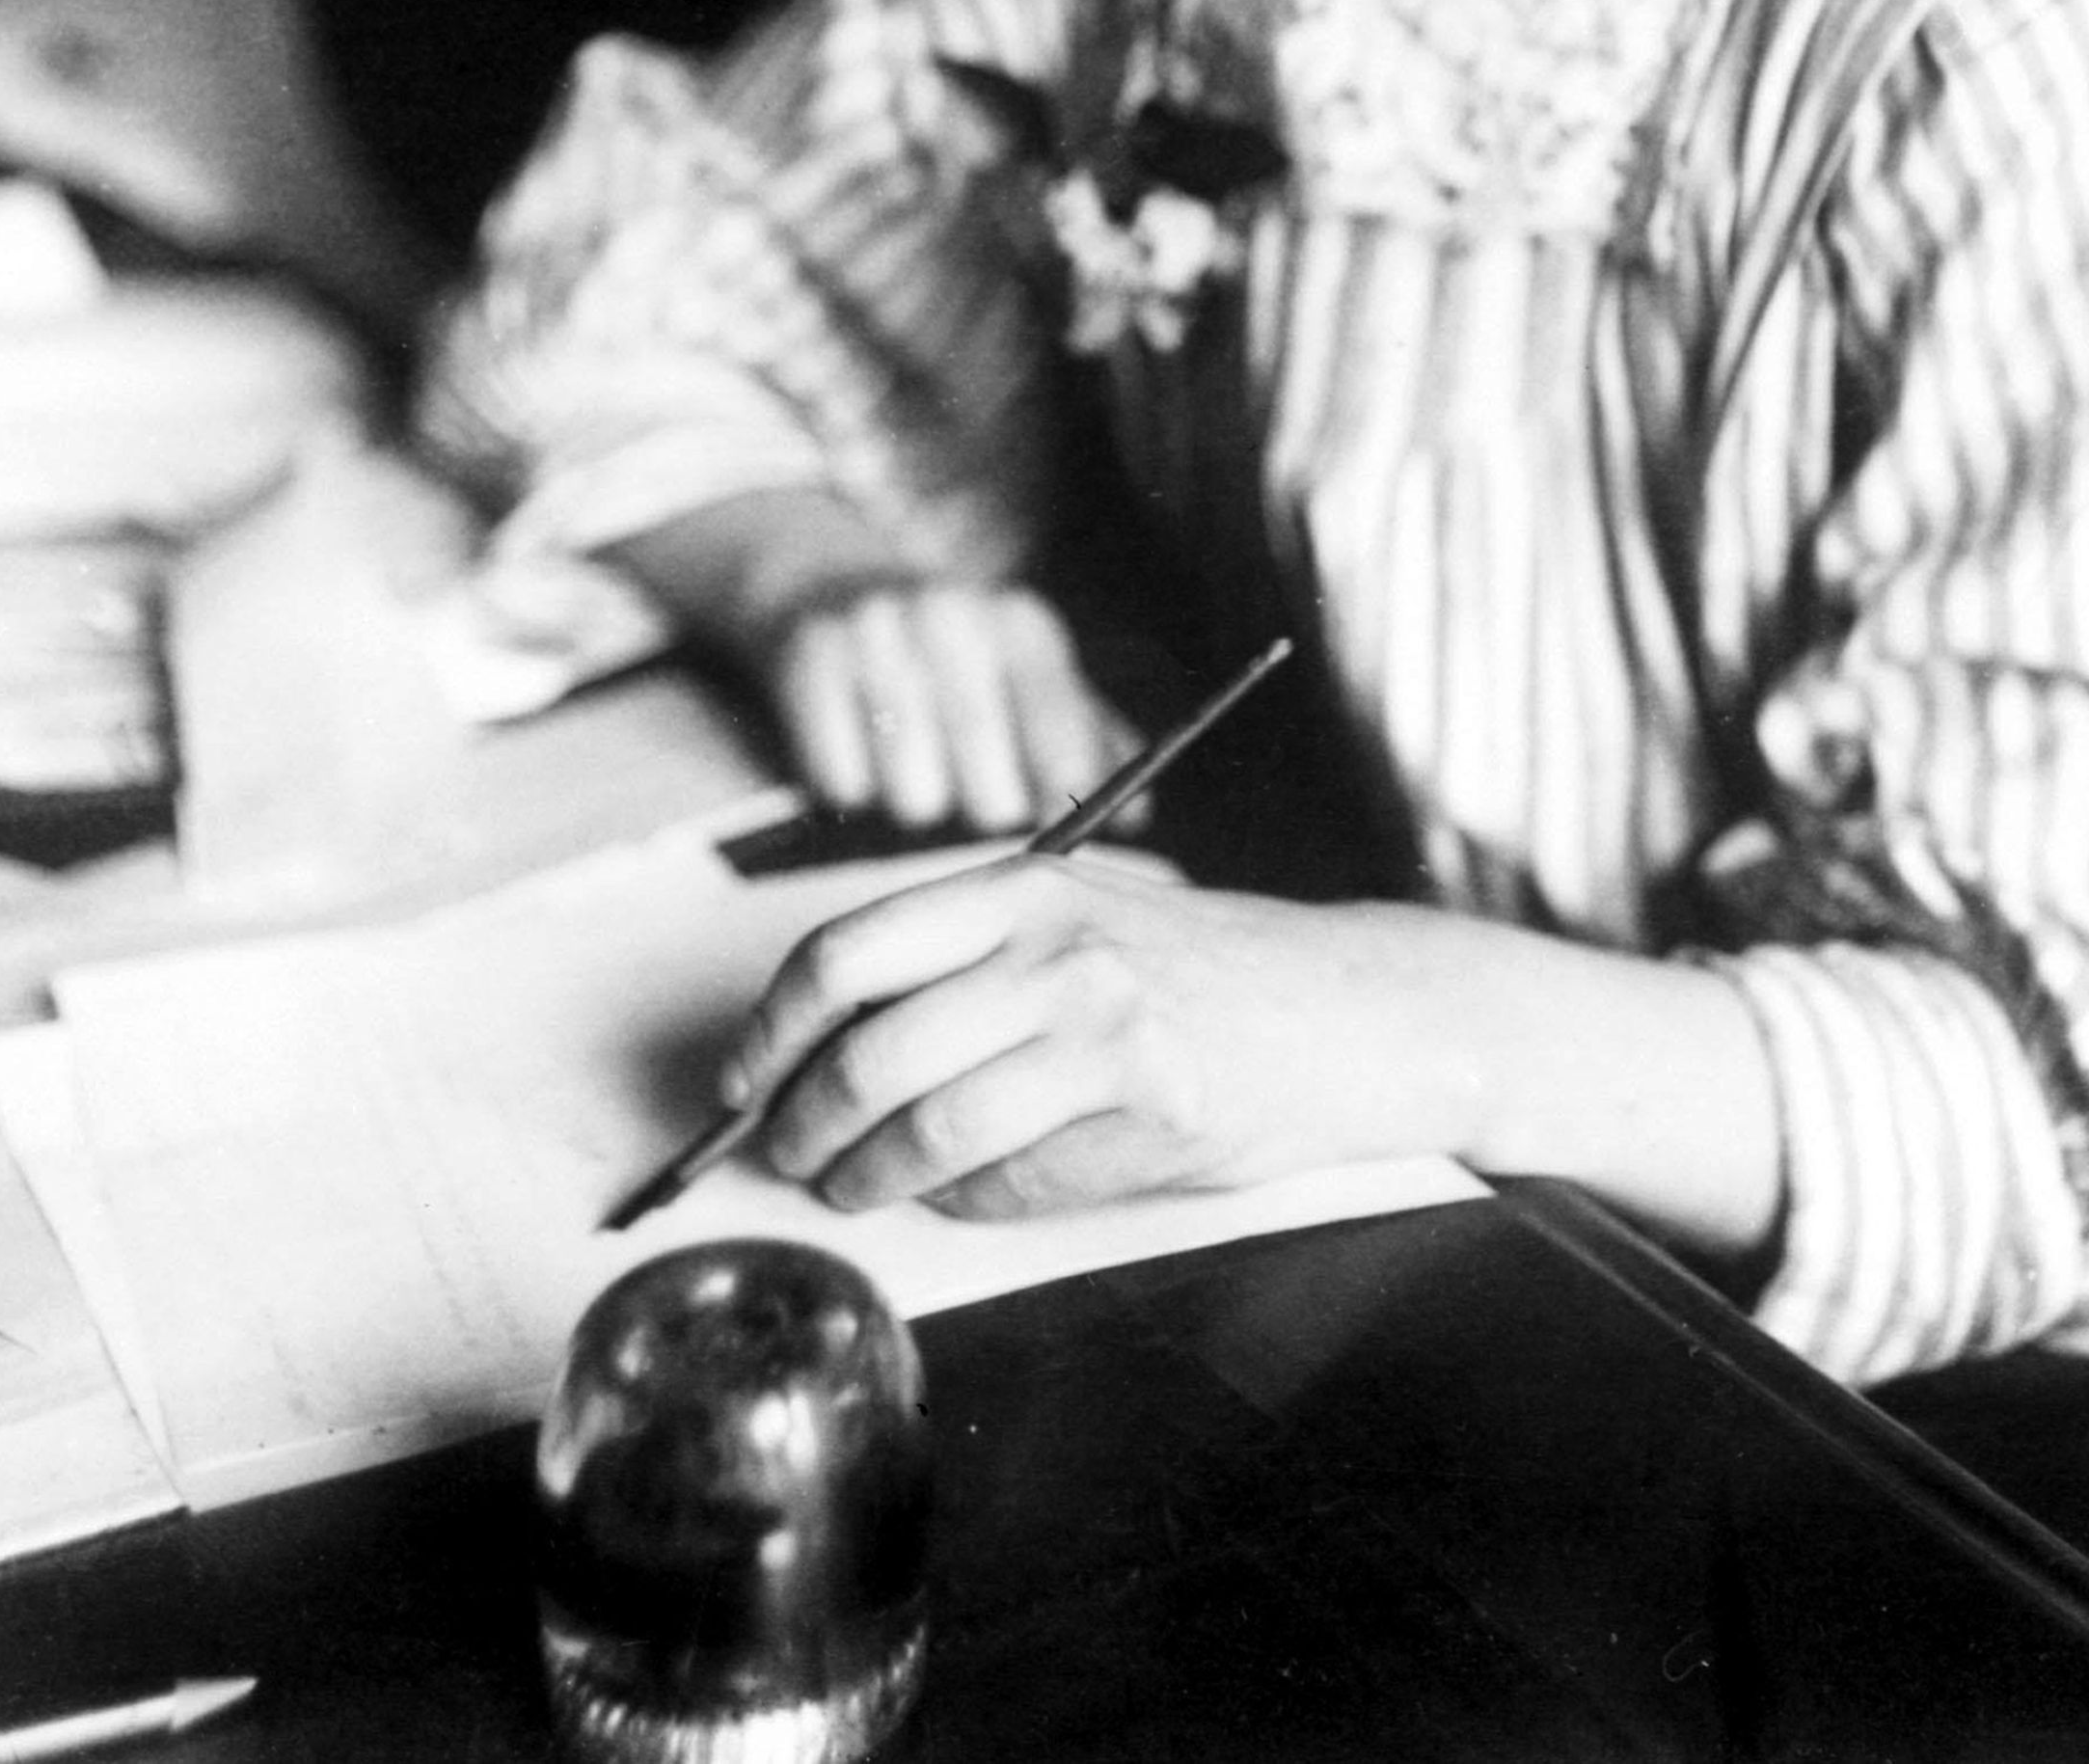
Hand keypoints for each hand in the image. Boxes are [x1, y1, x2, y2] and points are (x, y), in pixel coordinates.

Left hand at [721, 854, 1456, 1215]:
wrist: (1345, 1010)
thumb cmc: (1196, 975)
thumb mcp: (1075, 922)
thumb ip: (959, 967)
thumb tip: (813, 1054)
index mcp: (1018, 885)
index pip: (844, 953)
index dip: (771, 1031)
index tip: (743, 1082)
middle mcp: (1051, 944)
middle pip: (866, 1054)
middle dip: (802, 1127)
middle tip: (789, 1157)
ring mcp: (1100, 1024)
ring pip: (924, 1130)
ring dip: (868, 1179)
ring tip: (857, 1187)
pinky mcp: (1144, 1105)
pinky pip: (1005, 1181)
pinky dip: (962, 1202)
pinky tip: (962, 1190)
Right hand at [764, 583, 1140, 834]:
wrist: (820, 575)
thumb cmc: (947, 650)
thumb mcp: (1025, 668)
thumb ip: (1089, 738)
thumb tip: (1140, 815)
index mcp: (1023, 626)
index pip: (1067, 747)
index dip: (1065, 808)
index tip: (1054, 834)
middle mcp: (955, 617)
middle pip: (992, 796)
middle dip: (980, 816)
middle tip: (966, 791)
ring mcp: (878, 635)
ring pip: (916, 801)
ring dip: (911, 806)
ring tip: (908, 765)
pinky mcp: (809, 657)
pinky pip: (843, 786)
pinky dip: (847, 790)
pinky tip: (854, 751)